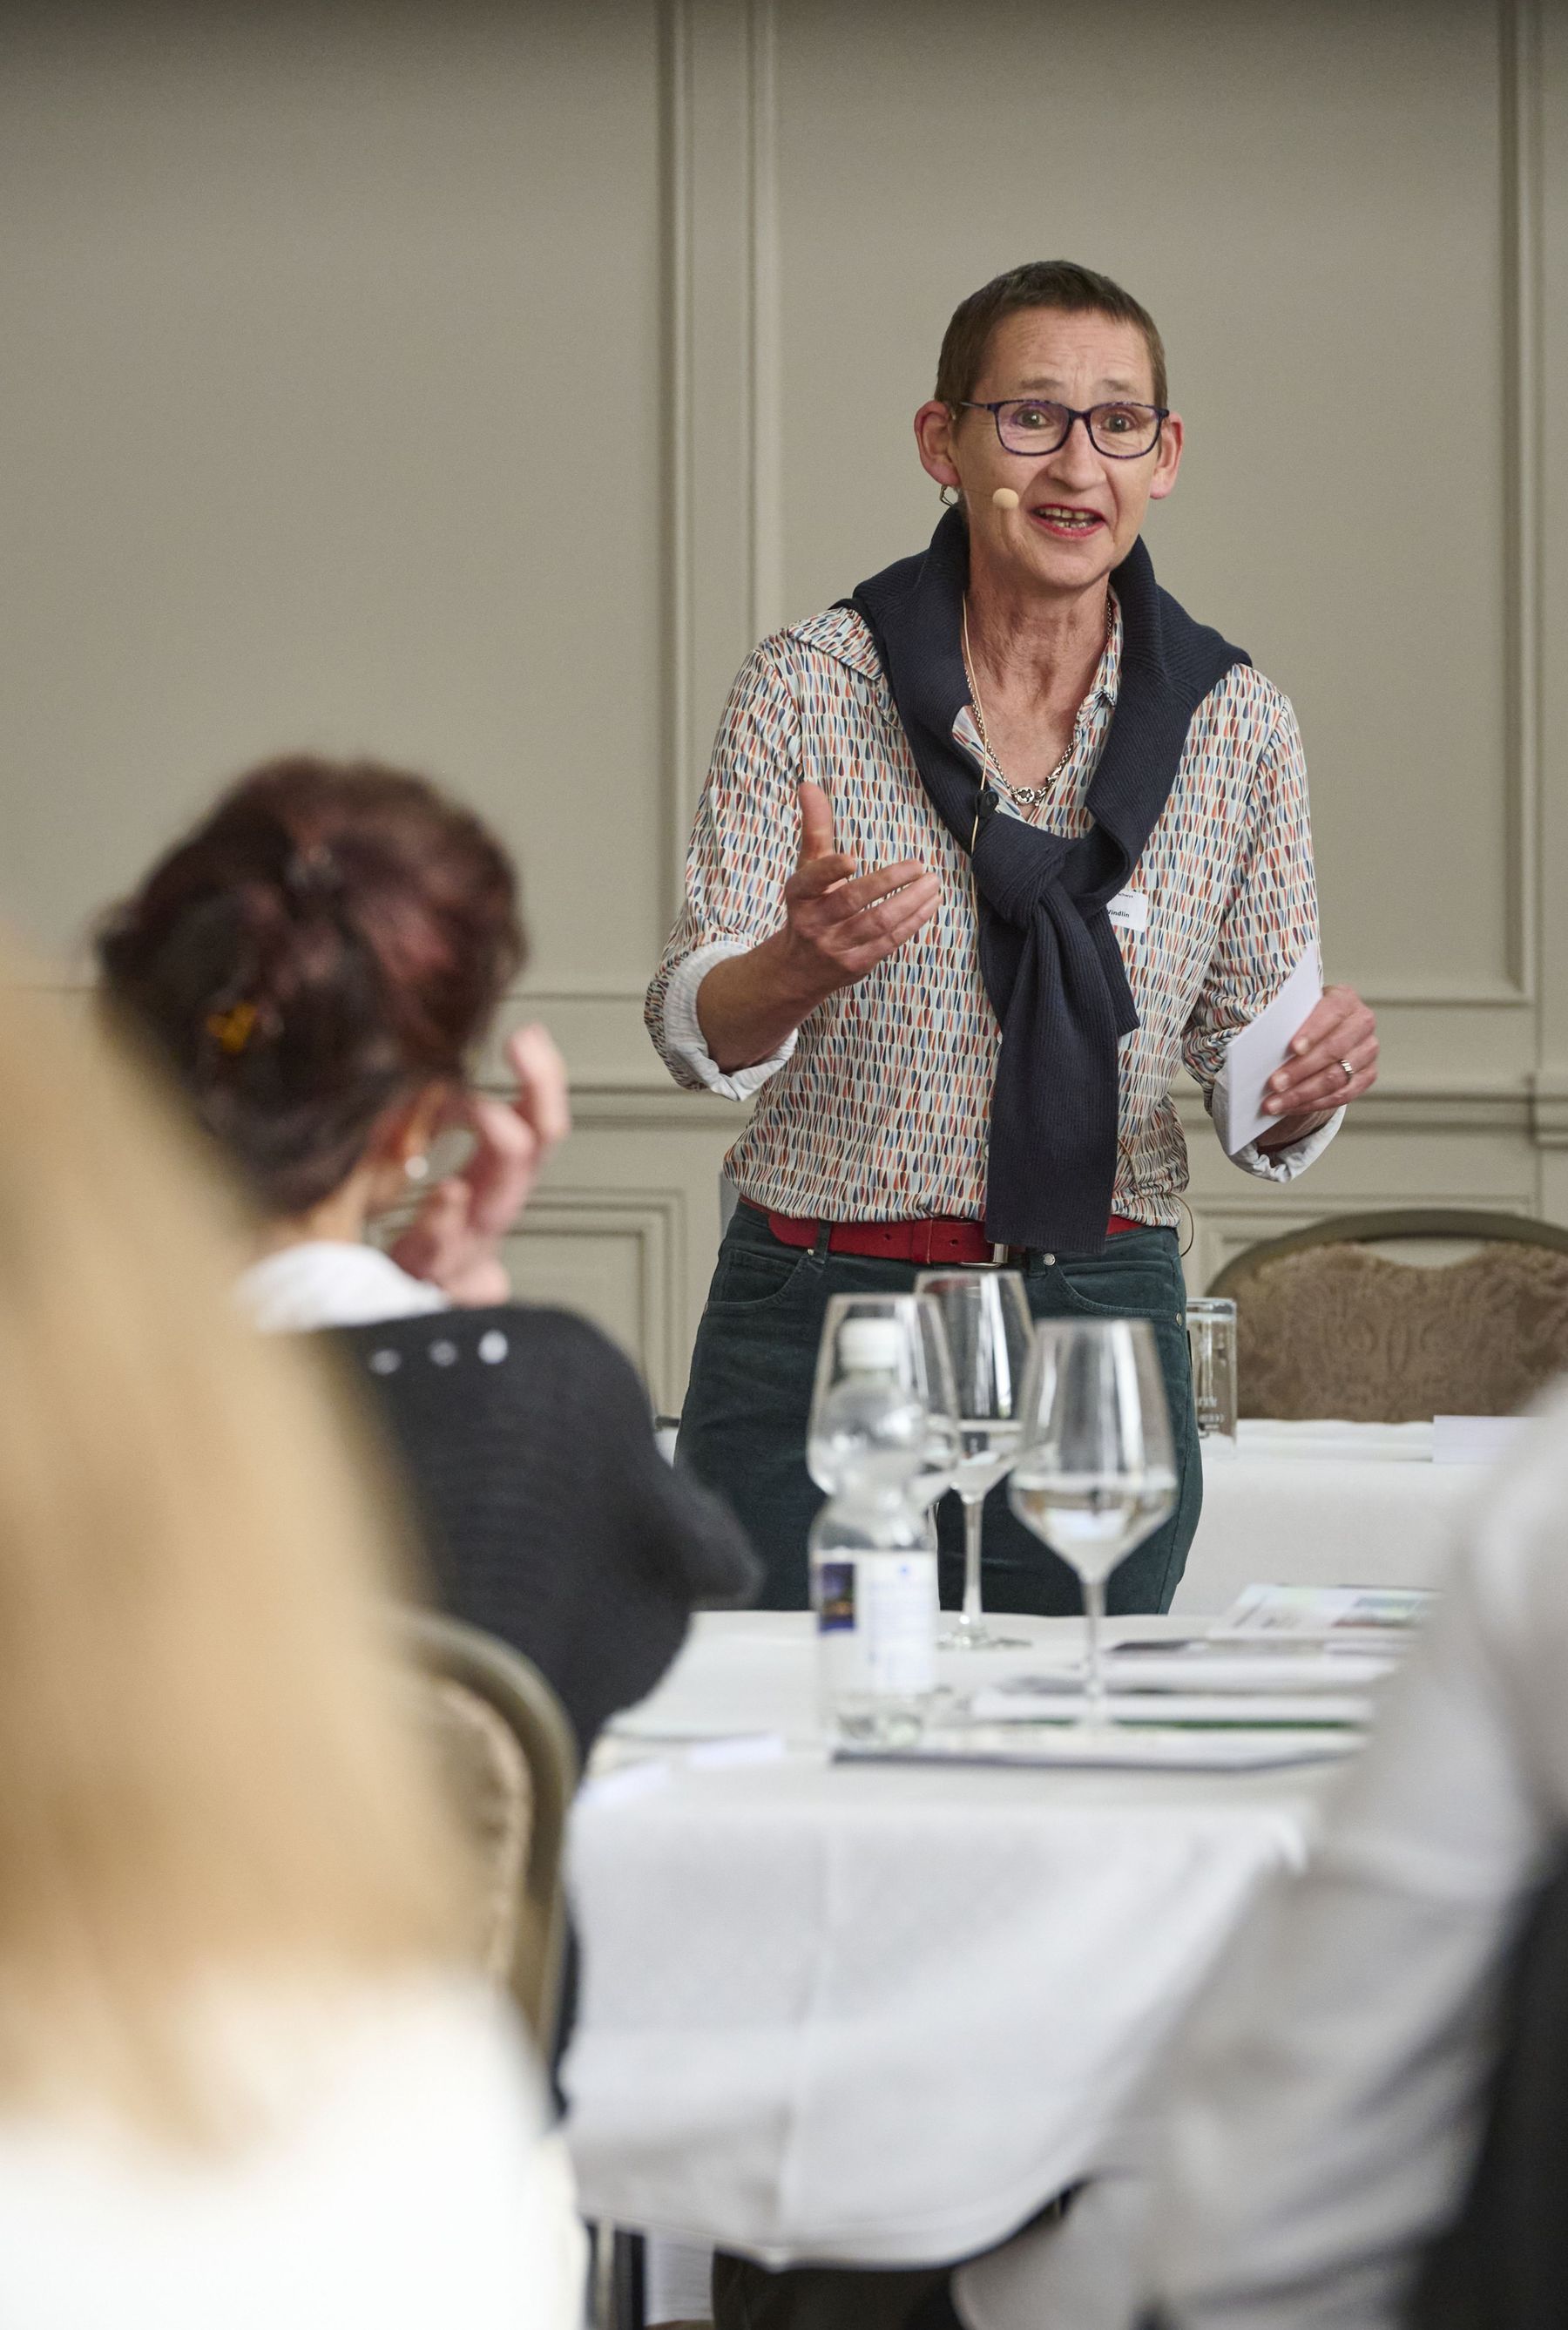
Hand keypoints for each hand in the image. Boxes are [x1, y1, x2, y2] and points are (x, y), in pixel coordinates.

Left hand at [390, 1024, 570, 1304]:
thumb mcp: (400, 1168)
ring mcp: (463, 1249)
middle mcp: (487, 1214)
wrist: (375, 1319)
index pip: (536, 1125)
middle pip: (531, 1152)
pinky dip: (446, 1223)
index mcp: (490, 1185)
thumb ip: (414, 1122)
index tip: (527, 1033)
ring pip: (497, 1202)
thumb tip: (425, 1072)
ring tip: (485, 1108)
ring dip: (499, 1151)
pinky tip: (447, 1195)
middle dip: (536, 1095)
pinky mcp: (426, 1278)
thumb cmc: (401, 1243)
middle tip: (523, 1047)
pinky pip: (443, 1252)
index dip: (540, 1080)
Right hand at [774, 780, 940, 1008]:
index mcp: (799, 895)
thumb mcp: (806, 870)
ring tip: (933, 882)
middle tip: (918, 865)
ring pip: (876, 923)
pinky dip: (913, 922)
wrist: (796, 971)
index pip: (811, 881)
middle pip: (851, 901)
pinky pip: (889, 942)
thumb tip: (808, 784)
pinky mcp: (856, 965)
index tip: (851, 858)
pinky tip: (930, 904)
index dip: (829, 870)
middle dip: (887, 882)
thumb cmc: (809, 907)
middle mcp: (814, 923)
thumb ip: (814, 828)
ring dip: (909, 903)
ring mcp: (835, 947)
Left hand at [1258, 982, 1377, 1146]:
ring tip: (1274, 1103)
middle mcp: (1362, 1023)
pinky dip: (1313, 1104)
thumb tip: (1263, 1048)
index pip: (1331, 1013)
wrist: (1325, 1030)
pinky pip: (1342, 1095)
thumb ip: (1286, 1023)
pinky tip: (1291, 1107)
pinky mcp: (1368, 1075)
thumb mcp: (1296, 1012)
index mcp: (1344, 999)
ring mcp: (1368, 1050)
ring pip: (1336, 1077)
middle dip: (1300, 1070)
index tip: (1292, 1048)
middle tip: (1274, 1084)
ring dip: (1302, 1094)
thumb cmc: (1303, 1019)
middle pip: (1333, 1050)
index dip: (1312, 1032)